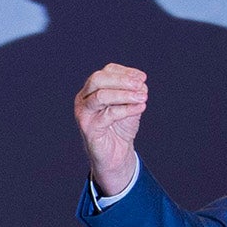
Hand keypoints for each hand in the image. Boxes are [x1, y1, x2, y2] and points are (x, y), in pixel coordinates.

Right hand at [74, 63, 147, 195]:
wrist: (116, 154)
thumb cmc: (120, 127)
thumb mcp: (129, 104)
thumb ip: (133, 92)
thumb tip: (141, 83)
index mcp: (92, 89)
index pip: (106, 71)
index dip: (125, 72)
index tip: (143, 78)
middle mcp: (83, 99)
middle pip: (98, 79)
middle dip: (122, 80)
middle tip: (140, 85)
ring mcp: (83, 113)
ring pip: (101, 95)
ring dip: (125, 94)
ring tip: (143, 97)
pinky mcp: (88, 128)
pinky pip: (108, 114)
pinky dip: (127, 109)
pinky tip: (140, 108)